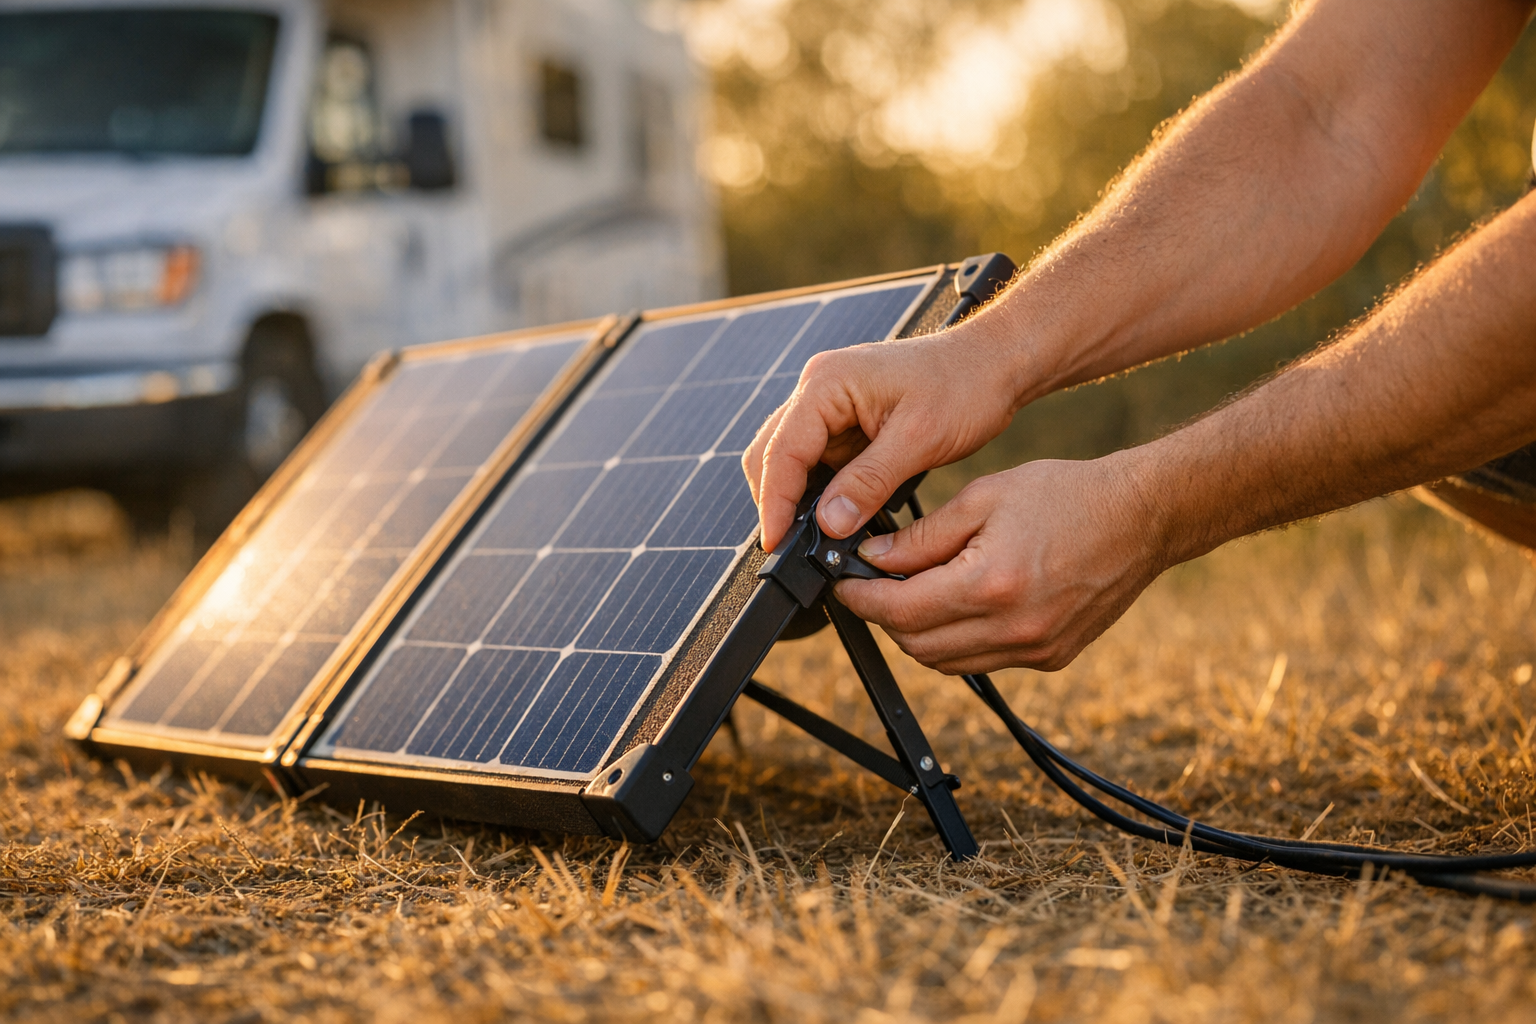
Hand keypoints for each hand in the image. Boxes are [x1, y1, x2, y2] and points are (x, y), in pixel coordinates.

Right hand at [743, 319, 1033, 551]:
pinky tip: (836, 518)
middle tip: (793, 549)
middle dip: (778, 502)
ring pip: (790, 460)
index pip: (780, 451)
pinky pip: (817, 462)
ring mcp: (828, 404)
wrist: (993, 364)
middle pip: (771, 454)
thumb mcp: (919, 439)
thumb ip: (868, 482)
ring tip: (816, 540)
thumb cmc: (963, 386)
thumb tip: (828, 525)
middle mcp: (818, 388)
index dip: (775, 503)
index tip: (777, 544)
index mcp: (827, 383)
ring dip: (798, 499)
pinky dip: (820, 492)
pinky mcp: (844, 421)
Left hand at [832, 455, 1166, 673]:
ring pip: (946, 662)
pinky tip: (960, 602)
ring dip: (919, 633)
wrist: (1142, 517)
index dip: (861, 598)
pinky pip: (983, 661)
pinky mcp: (1051, 657)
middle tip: (873, 584)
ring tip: (914, 591)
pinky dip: (959, 639)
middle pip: (917, 645)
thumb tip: (873, 559)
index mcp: (990, 584)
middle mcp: (1013, 628)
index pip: (900, 610)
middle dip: (886, 617)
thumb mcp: (984, 497)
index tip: (845, 583)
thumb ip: (923, 536)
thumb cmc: (1068, 495)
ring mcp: (1034, 649)